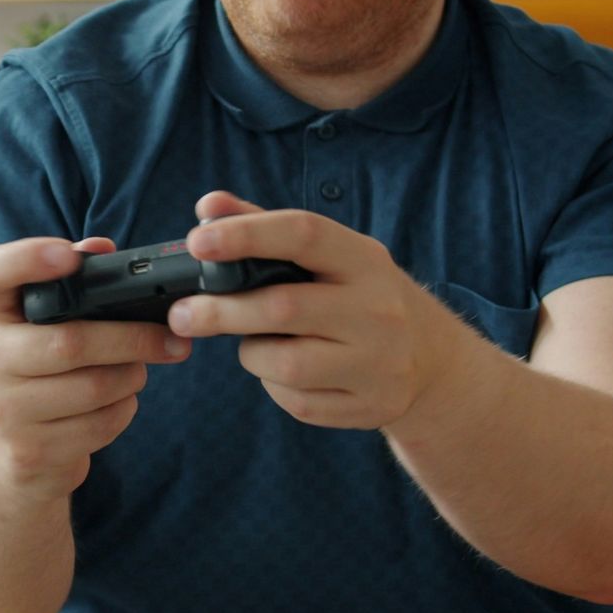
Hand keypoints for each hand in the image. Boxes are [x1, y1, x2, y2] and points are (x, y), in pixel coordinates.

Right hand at [0, 236, 191, 507]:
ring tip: (137, 371)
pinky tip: (117, 404)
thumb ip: (73, 284)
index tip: (69, 256)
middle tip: (173, 338)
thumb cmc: (43, 374)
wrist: (15, 460)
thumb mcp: (44, 328)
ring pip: (94, 387)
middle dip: (133, 338)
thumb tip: (102, 248)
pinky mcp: (29, 451)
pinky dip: (123, 411)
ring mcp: (3, 409)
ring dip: (132, 377)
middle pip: (71, 342)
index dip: (26, 258)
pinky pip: (99, 425)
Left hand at [169, 192, 465, 429]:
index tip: (197, 241)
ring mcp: (379, 362)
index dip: (246, 235)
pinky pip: (298, 401)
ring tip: (252, 342)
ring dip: (252, 353)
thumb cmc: (360, 295)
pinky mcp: (370, 406)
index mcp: (364, 259)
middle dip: (221, 311)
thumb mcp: (330, 255)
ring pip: (286, 363)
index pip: (303, 234)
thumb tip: (207, 207)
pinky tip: (282, 371)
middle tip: (181, 315)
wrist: (432, 360)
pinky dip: (274, 386)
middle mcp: (378, 309)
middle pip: (283, 307)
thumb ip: (266, 227)